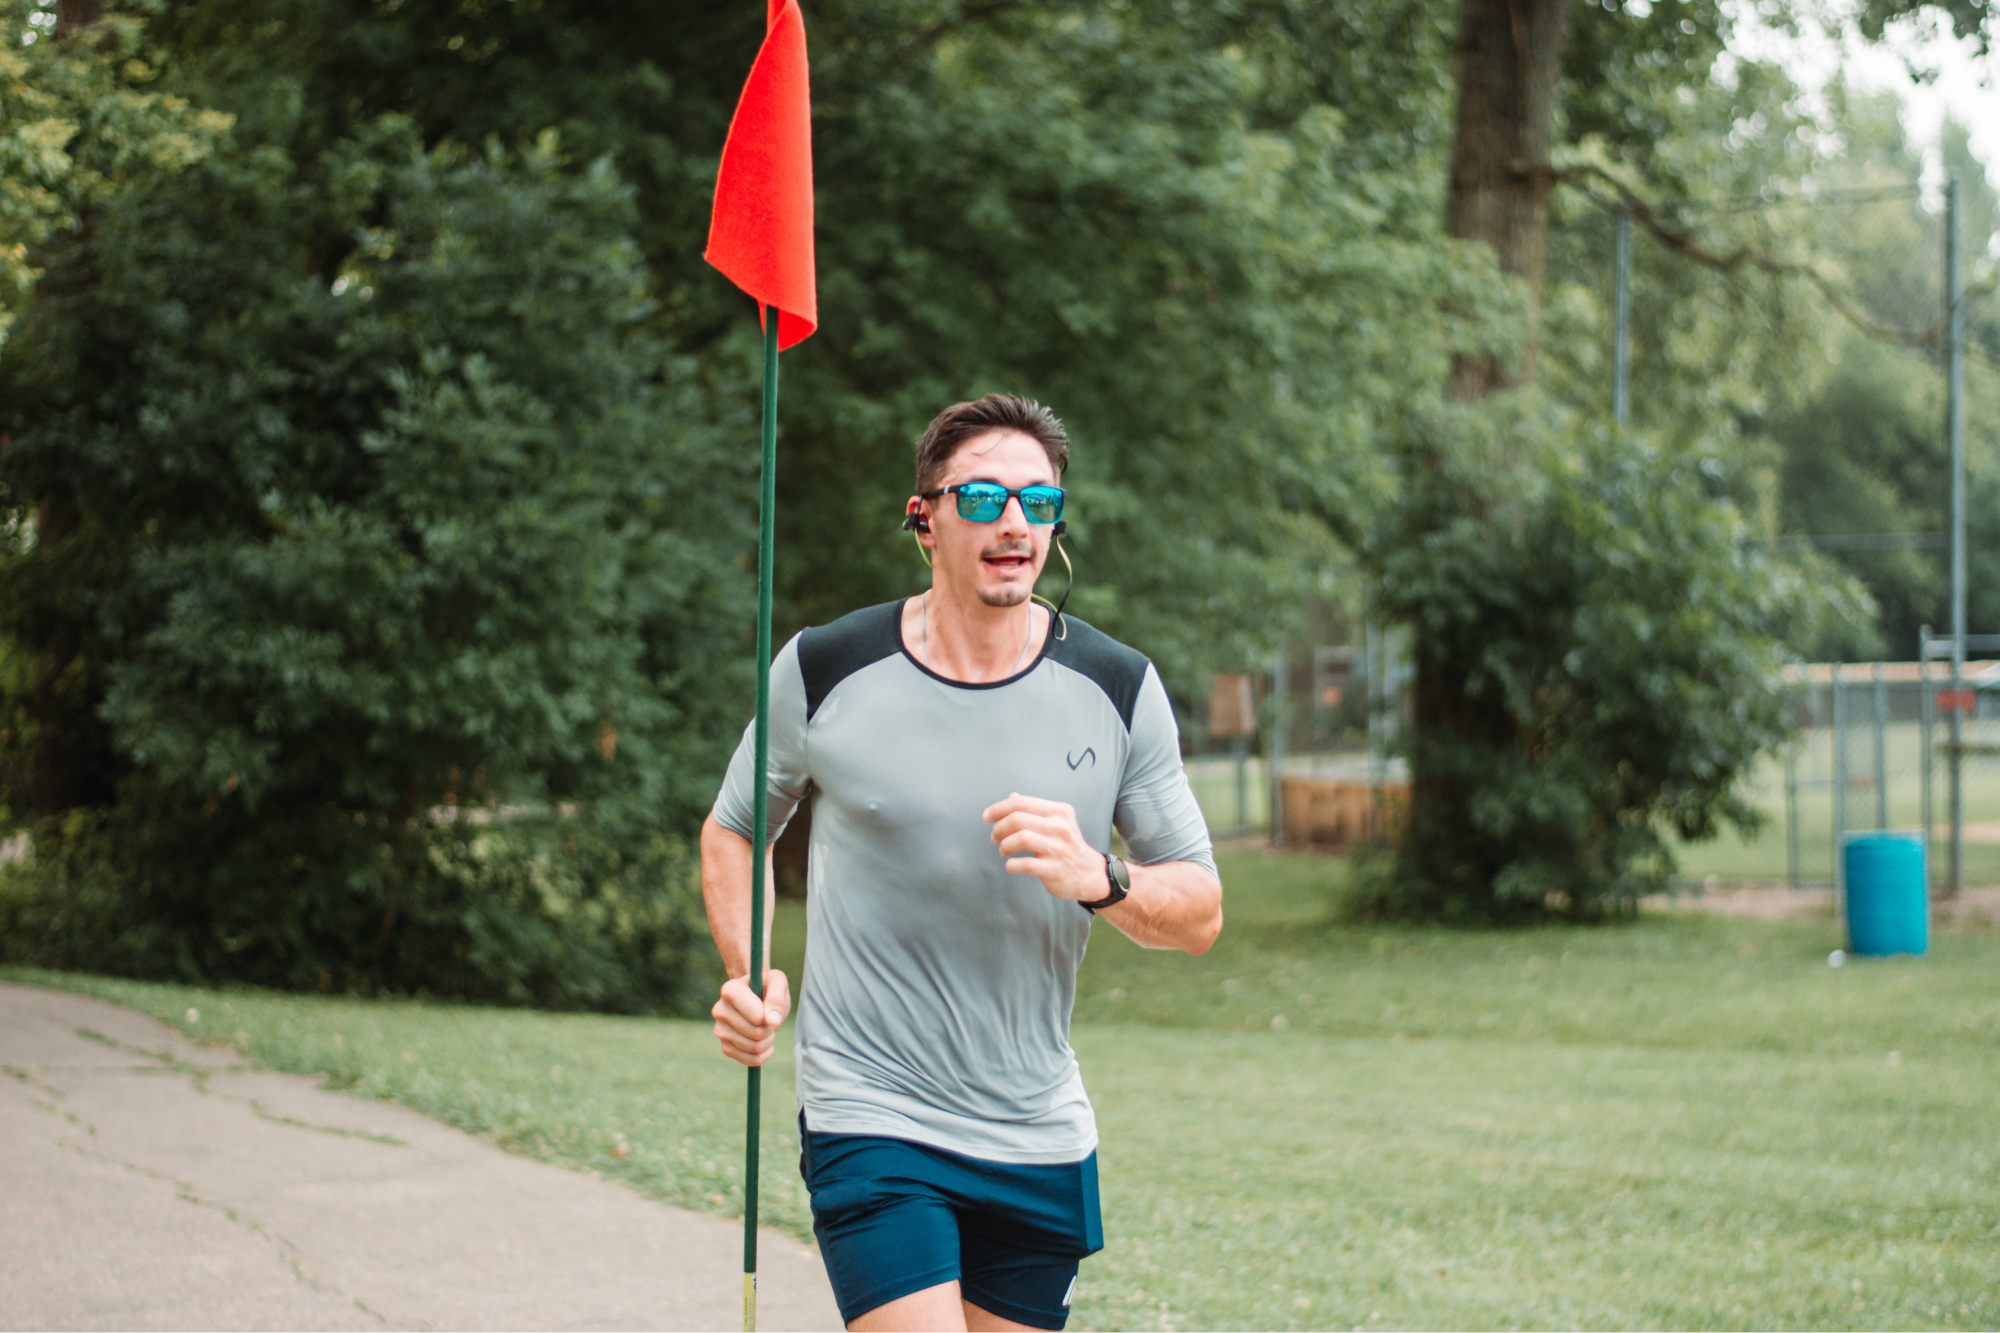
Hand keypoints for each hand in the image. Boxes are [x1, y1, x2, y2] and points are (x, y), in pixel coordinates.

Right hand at [711, 969, 790, 1067]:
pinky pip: (751, 1060)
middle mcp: (719, 1010)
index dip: (768, 1016)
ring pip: (754, 1047)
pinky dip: (763, 1053)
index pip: (756, 1016)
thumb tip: (772, 1020)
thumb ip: (776, 997)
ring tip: (765, 1026)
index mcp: (729, 990)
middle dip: (769, 1027)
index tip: (768, 1007)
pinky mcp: (725, 1047)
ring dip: (768, 1040)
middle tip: (768, 1017)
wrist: (757, 997)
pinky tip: (764, 1041)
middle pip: (756, 1033)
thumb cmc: (767, 987)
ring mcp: (720, 1030)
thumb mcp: (777, 981)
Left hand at [983, 792, 1105, 902]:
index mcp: (1059, 811)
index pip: (1021, 803)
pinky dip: (1012, 864)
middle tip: (995, 837)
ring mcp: (1058, 848)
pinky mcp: (1054, 869)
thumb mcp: (1056, 821)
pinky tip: (1011, 864)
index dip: (999, 808)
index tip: (987, 816)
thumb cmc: (1066, 845)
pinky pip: (1026, 864)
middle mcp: (1060, 827)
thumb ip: (1034, 809)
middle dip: (999, 828)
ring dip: (1005, 845)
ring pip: (1021, 838)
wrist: (1088, 873)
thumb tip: (1012, 796)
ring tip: (1003, 850)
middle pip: (1018, 819)